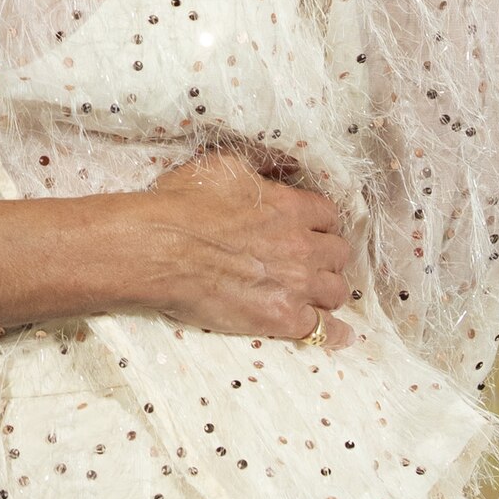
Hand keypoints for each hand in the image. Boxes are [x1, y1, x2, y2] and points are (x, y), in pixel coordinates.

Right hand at [129, 151, 353, 344]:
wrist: (159, 248)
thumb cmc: (183, 204)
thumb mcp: (224, 165)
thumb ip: (262, 163)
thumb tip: (286, 164)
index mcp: (291, 208)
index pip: (329, 215)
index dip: (320, 223)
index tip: (311, 229)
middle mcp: (302, 246)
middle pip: (339, 254)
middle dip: (327, 256)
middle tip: (310, 261)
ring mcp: (296, 285)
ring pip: (337, 291)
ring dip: (329, 290)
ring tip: (317, 294)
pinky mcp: (282, 318)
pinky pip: (324, 329)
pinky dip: (334, 332)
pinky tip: (339, 335)